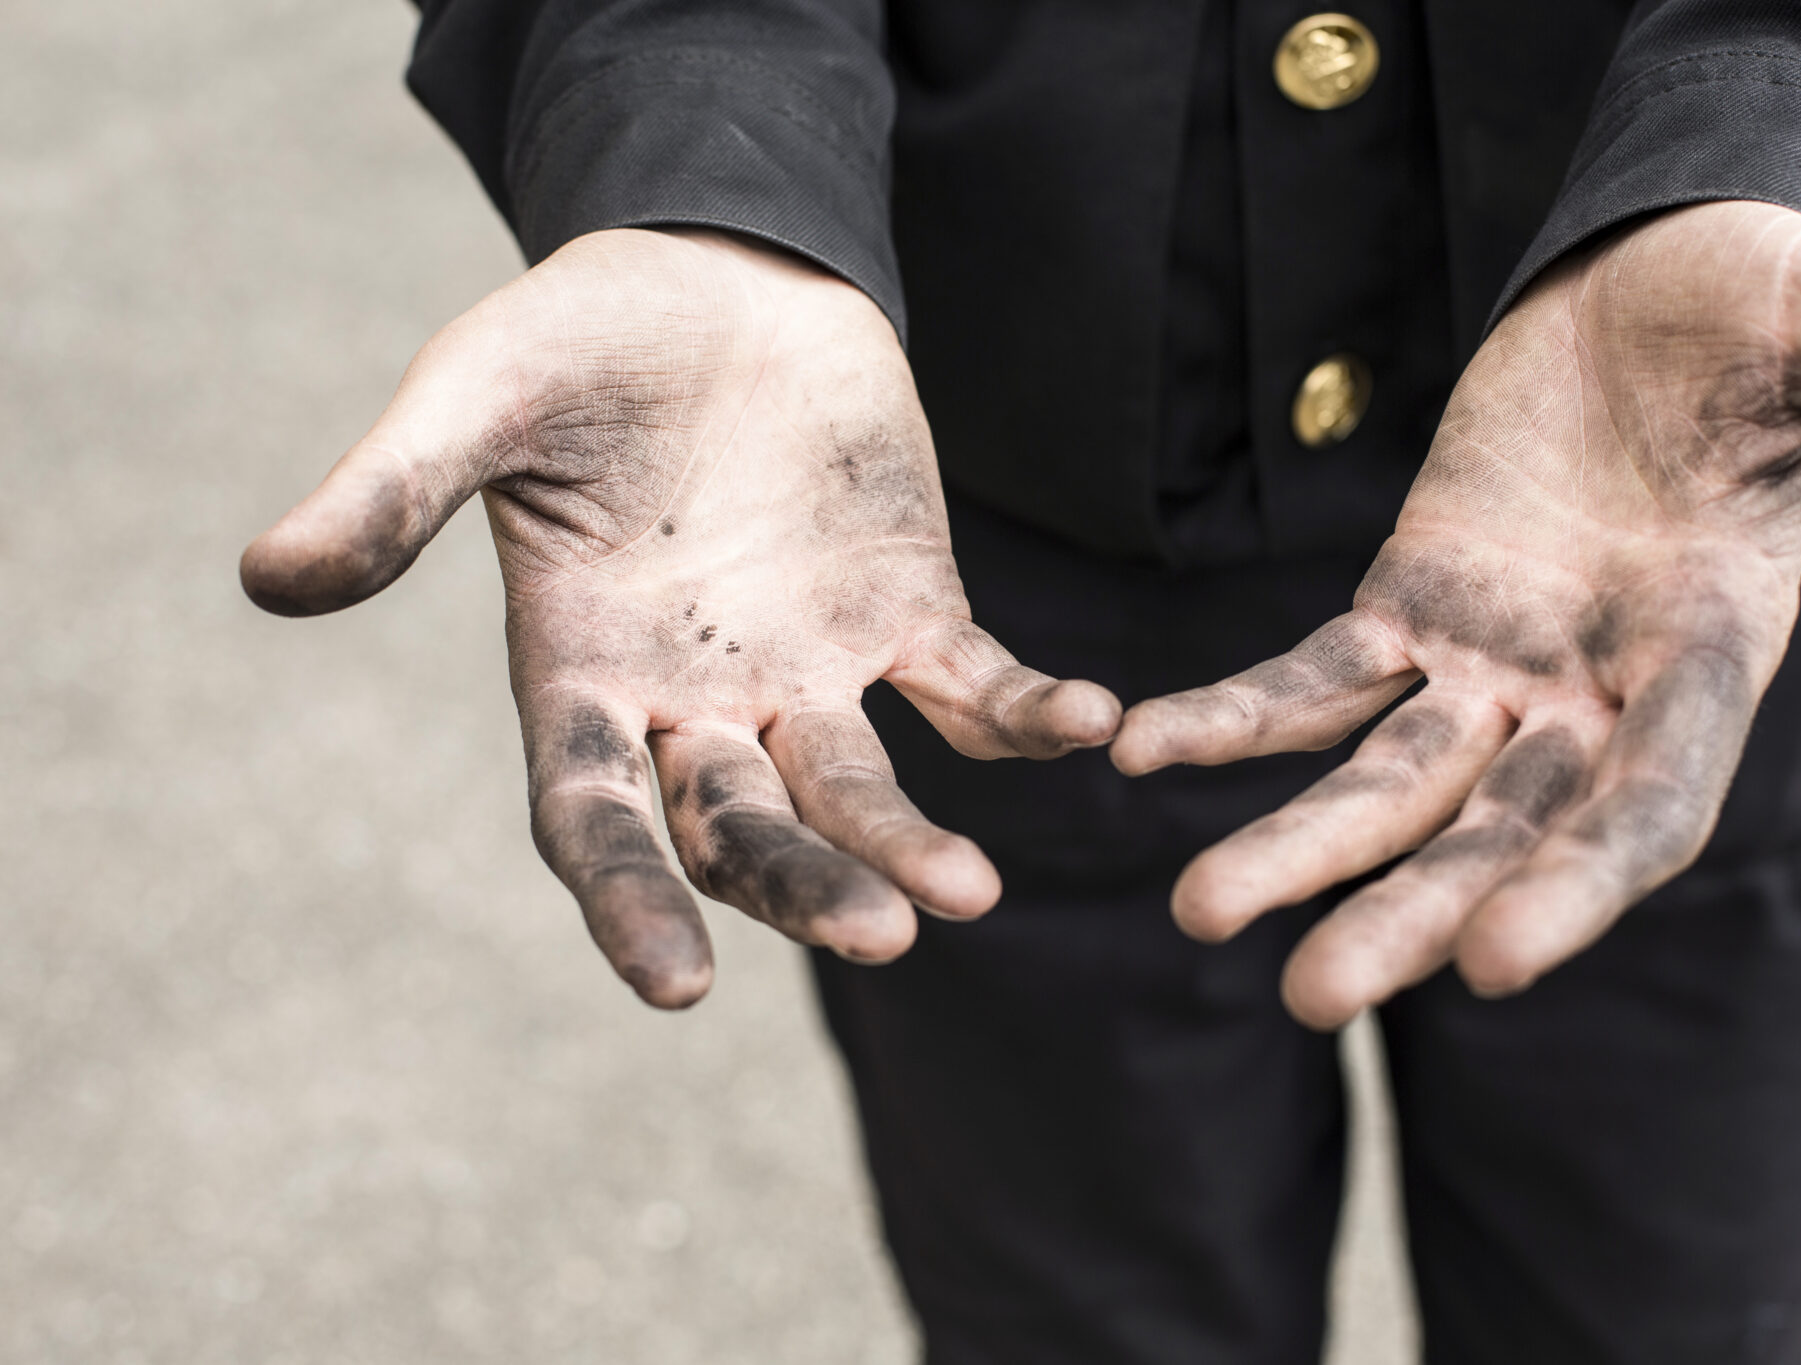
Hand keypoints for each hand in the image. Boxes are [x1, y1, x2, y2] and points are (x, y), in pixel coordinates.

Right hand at [243, 229, 1118, 1007]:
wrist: (723, 272)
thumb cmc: (583, 336)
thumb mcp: (478, 394)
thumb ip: (394, 489)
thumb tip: (262, 578)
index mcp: (582, 673)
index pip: (594, 818)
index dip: (628, 901)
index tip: (673, 989)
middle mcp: (698, 699)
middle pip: (745, 827)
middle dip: (805, 886)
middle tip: (884, 937)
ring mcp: (811, 667)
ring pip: (860, 786)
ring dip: (913, 839)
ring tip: (970, 892)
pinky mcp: (909, 610)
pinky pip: (973, 683)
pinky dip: (1025, 710)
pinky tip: (1089, 724)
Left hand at [1112, 201, 1800, 1027]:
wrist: (1665, 285)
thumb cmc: (1768, 307)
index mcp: (1709, 652)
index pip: (1648, 801)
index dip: (1579, 884)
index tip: (1491, 965)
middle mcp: (1597, 690)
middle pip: (1498, 831)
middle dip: (1407, 910)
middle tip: (1309, 995)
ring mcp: (1496, 661)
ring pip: (1387, 778)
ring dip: (1295, 845)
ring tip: (1198, 913)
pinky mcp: (1412, 605)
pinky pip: (1314, 676)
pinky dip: (1238, 718)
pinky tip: (1146, 751)